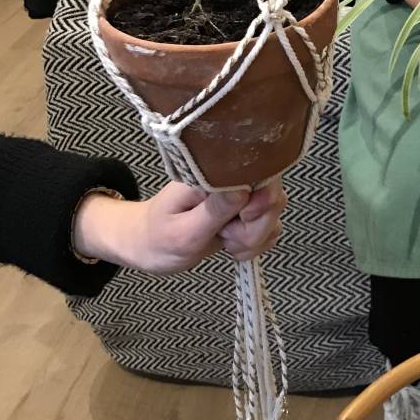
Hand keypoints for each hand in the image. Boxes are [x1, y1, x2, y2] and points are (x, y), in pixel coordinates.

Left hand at [72, 179, 287, 273]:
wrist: (147, 245)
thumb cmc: (156, 238)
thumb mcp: (182, 232)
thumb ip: (214, 211)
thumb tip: (245, 189)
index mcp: (212, 173)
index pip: (260, 174)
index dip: (261, 201)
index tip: (242, 219)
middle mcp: (231, 180)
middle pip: (272, 197)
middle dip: (255, 227)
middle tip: (226, 236)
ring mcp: (240, 197)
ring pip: (272, 216)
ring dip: (253, 238)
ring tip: (225, 242)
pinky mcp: (245, 214)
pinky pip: (268, 228)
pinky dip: (254, 244)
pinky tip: (232, 246)